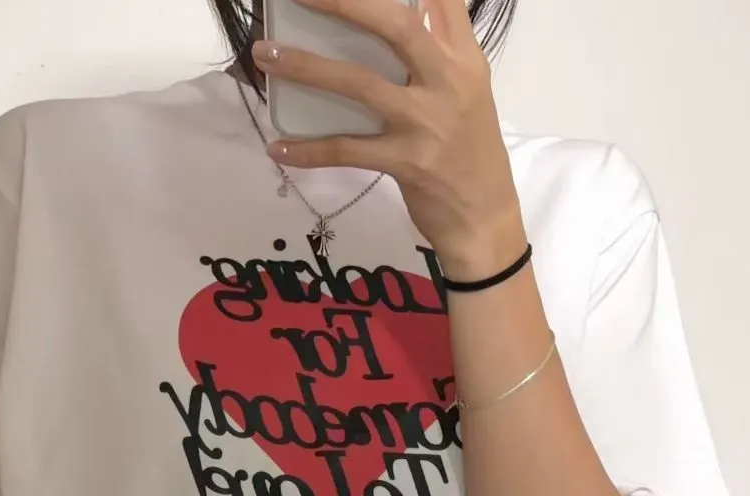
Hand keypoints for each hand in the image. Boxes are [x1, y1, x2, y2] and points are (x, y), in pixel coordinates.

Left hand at [252, 0, 526, 277]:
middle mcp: (447, 82)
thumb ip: (445, 45)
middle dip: (344, 2)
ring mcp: (426, 123)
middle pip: (395, 26)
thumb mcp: (470, 91)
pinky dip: (309, 150)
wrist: (484, 220)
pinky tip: (279, 147)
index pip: (444, 1)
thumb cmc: (471, 152)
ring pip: (360, 84)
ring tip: (265, 56)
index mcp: (463, 61)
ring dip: (307, 67)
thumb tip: (420, 2)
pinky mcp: (407, 163)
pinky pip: (348, 150)